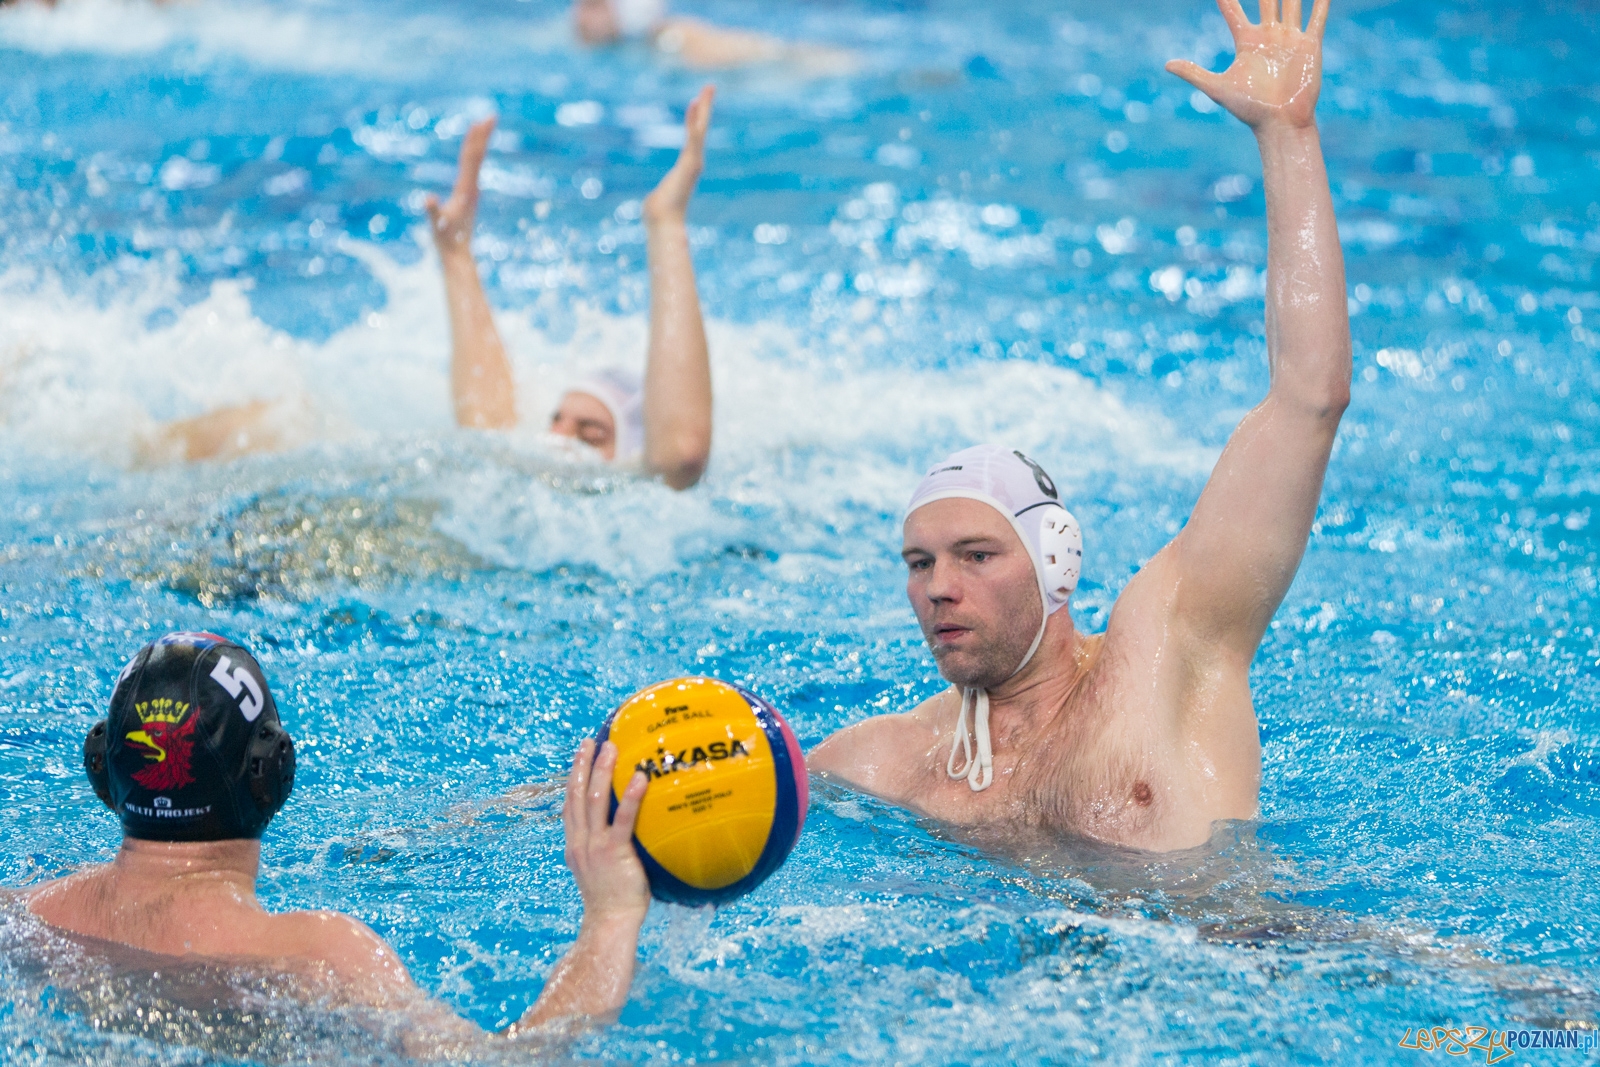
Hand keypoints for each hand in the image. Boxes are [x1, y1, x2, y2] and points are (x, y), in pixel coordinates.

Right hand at [425, 117, 495, 255]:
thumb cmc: (446, 240)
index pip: (471, 159)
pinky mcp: (469, 196)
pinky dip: (473, 156)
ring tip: (483, 126)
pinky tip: (474, 152)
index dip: (475, 140)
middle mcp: (472, 188)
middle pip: (477, 156)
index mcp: (465, 190)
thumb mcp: (435, 225)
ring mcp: (472, 192)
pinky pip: (472, 169)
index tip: (481, 122)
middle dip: (482, 135)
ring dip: (479, 143)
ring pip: (476, 161)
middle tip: (491, 115)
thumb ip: (432, 211)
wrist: (458, 255)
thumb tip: (427, 199)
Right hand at [562, 739, 650, 922]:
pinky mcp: (613, 853)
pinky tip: (640, 778)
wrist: (609, 924)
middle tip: (591, 741)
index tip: (580, 756)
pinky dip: (631, 797)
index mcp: (575, 846)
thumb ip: (608, 851)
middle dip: (583, 766)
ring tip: (613, 748)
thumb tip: (628, 834)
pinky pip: (623, 820)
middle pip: (577, 795)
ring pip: (594, 800)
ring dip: (602, 771)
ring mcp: (594, 846)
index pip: (570, 805)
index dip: (573, 778)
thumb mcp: (602, 871)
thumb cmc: (613, 901)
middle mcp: (580, 842)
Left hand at [642, 86, 714, 225]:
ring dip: (704, 107)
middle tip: (710, 86)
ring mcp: (694, 161)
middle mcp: (694, 161)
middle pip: (700, 128)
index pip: (693, 137)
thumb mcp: (658, 199)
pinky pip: (693, 136)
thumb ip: (658, 197)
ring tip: (708, 88)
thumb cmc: (659, 213)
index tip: (696, 102)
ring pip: (700, 128)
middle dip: (706, 107)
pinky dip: (695, 120)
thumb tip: (649, 208)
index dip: (695, 119)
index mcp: (687, 166)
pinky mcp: (690, 162)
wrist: (663, 220)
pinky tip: (695, 104)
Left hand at [1166, 0, 1327, 131]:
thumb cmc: (1249, 108)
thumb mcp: (1218, 88)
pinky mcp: (1310, 45)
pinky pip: (1316, 17)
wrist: (1280, 123)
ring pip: (1292, 2)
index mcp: (1246, 42)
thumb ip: (1194, 73)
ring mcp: (1289, 38)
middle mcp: (1268, 35)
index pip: (1233, 10)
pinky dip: (1321, 2)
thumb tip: (1166, 64)